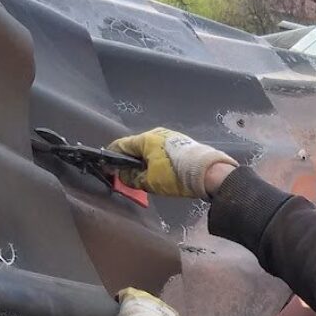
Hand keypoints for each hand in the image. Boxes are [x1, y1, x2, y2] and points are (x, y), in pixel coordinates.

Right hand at [108, 128, 235, 198]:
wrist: (208, 172)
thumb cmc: (176, 175)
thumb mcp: (150, 181)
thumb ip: (132, 178)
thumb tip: (122, 176)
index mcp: (146, 139)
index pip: (121, 145)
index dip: (112, 157)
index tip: (108, 168)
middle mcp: (156, 133)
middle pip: (135, 147)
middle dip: (129, 161)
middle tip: (125, 176)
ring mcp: (170, 136)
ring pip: (149, 149)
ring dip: (143, 161)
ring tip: (141, 176)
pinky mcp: (180, 143)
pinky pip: (161, 151)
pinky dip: (155, 160)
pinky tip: (157, 171)